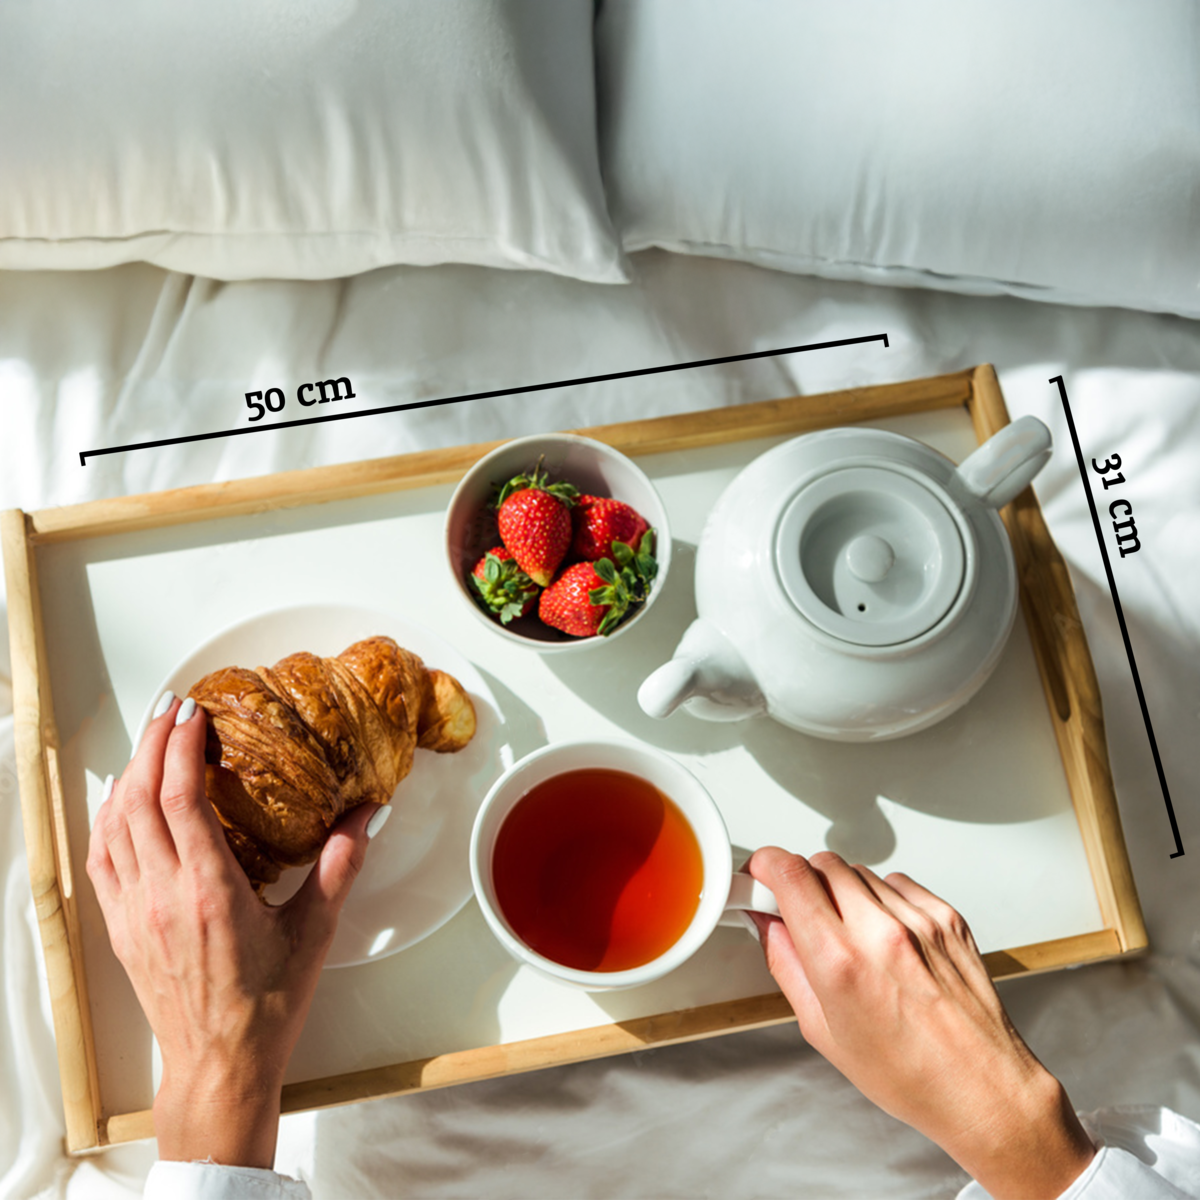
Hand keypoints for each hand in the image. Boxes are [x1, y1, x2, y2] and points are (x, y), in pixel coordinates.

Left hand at [86, 694, 381, 1167]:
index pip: (180, 799)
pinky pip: (101, 858)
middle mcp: (163, 896)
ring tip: (152, 741)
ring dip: (129, 774)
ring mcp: (135, 912)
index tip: (193, 712)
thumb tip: (366, 814)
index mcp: (210, 892)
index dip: (182, 747)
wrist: (220, 1063)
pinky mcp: (121, 927)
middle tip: (174, 708)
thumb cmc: (267, 1003)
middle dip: (154, 744)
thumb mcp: (314, 932)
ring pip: (113, 824)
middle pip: (140, 799)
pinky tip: (123, 799)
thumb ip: (339, 867)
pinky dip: (108, 817)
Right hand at [747, 848, 1095, 1199]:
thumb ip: (786, 965)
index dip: (766, 866)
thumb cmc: (909, 1074)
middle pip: (821, 863)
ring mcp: (918, 920)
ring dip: (843, 890)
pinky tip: (886, 935)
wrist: (982, 1088)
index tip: (761, 875)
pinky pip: (898, 882)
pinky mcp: (947, 916)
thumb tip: (769, 925)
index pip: (790, 874)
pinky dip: (883, 899)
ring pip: (859, 870)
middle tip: (802, 912)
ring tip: (852, 935)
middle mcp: (879, 932)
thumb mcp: (822, 1030)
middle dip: (802, 881)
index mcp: (839, 962)